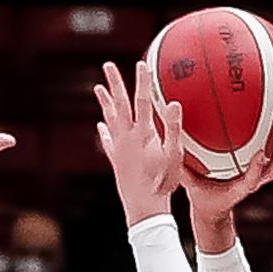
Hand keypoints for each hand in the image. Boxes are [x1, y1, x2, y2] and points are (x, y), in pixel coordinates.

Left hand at [92, 59, 183, 226]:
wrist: (144, 208)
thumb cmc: (163, 183)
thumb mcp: (174, 155)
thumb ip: (173, 128)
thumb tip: (172, 103)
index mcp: (142, 134)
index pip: (142, 101)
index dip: (142, 82)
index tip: (140, 64)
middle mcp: (127, 138)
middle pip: (120, 105)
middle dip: (114, 83)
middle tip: (107, 66)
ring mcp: (119, 149)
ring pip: (110, 119)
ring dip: (105, 102)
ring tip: (97, 88)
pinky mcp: (116, 160)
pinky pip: (108, 140)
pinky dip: (104, 130)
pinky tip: (100, 125)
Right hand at [179, 128, 272, 235]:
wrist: (211, 210)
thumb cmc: (200, 194)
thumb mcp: (189, 182)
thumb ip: (183, 167)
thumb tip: (171, 146)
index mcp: (237, 189)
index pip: (249, 180)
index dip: (256, 168)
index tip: (260, 154)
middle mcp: (251, 183)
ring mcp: (257, 179)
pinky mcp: (259, 173)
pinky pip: (272, 157)